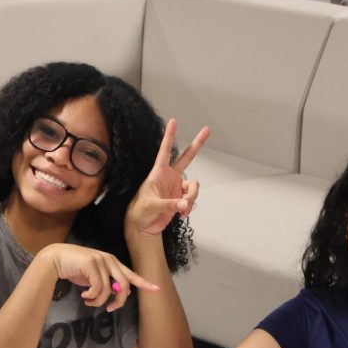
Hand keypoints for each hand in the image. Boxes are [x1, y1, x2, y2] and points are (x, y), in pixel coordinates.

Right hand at [41, 243, 159, 311]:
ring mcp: (101, 260)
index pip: (131, 274)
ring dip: (99, 301)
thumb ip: (106, 283)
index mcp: (112, 262)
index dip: (144, 282)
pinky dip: (91, 297)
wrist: (55, 259)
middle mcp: (109, 260)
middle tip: (110, 309)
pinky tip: (83, 296)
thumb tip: (117, 295)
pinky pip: (98, 288)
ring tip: (89, 302)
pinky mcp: (92, 264)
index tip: (156, 289)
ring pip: (109, 289)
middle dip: (119, 301)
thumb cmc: (73, 268)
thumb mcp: (92, 277)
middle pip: (124, 285)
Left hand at [126, 120, 209, 237]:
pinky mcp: (182, 199)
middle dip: (197, 144)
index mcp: (158, 173)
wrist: (143, 226)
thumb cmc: (140, 212)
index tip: (173, 121)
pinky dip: (190, 206)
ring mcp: (177, 187)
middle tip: (207, 129)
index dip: (169, 136)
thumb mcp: (150, 206)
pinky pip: (192, 198)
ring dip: (191, 197)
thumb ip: (169, 204)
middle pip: (187, 157)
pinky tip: (182, 214)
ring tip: (182, 209)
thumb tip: (184, 204)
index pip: (165, 151)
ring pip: (194, 186)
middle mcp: (170, 177)